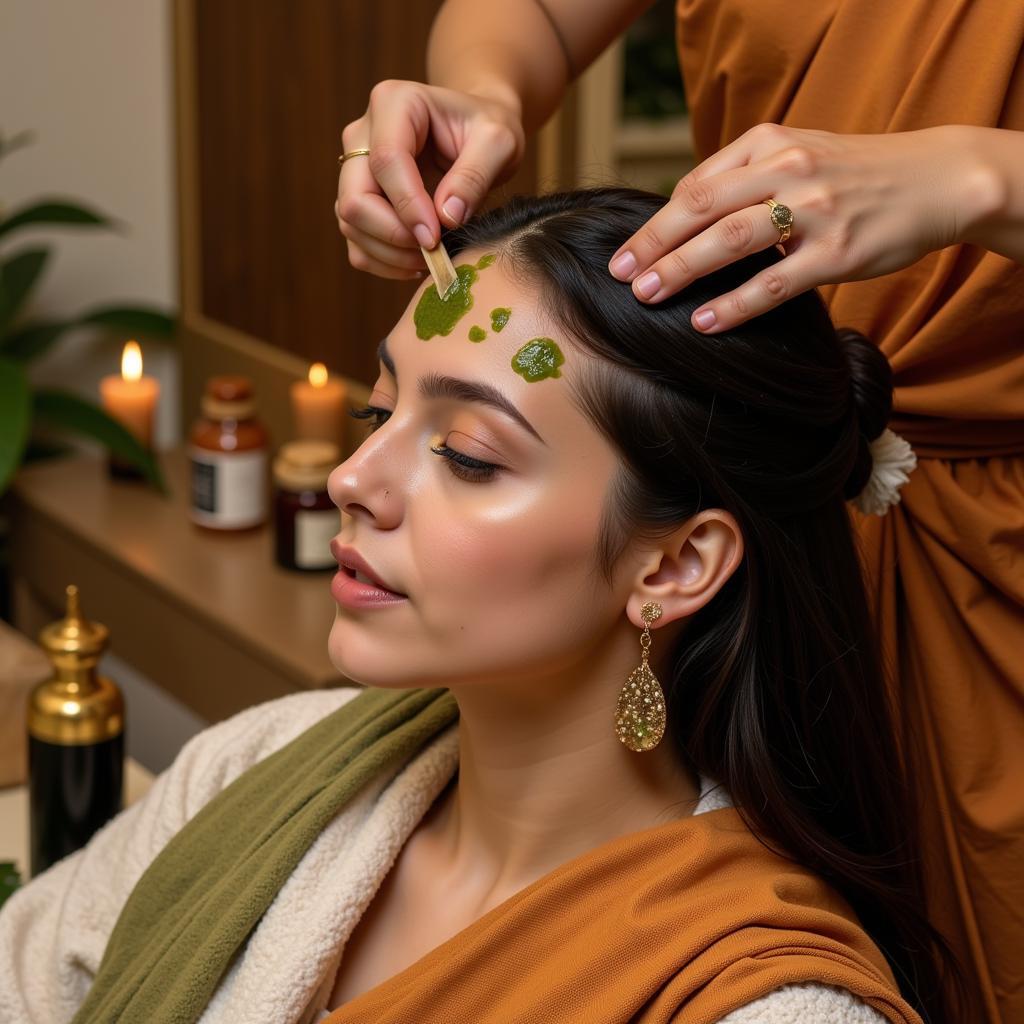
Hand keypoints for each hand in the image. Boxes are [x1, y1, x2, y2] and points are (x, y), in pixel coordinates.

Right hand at [335, 79, 524, 279]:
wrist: (476, 137)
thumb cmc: (486, 130)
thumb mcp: (498, 142)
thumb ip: (475, 175)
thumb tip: (445, 217)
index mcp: (393, 103)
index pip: (385, 161)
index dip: (408, 206)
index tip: (436, 237)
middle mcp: (362, 134)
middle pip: (355, 198)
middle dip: (393, 235)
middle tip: (434, 251)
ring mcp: (354, 170)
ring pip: (350, 225)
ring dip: (390, 254)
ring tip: (432, 258)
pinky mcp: (358, 201)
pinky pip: (357, 244)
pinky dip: (384, 263)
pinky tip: (417, 262)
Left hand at [607, 123, 994, 332]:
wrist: (935, 180)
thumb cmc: (853, 173)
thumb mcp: (796, 154)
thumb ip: (742, 179)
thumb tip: (681, 219)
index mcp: (769, 144)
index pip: (697, 185)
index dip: (655, 222)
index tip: (624, 252)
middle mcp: (787, 169)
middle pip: (702, 208)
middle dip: (654, 244)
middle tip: (619, 274)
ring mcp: (814, 210)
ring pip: (730, 241)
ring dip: (682, 270)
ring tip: (647, 295)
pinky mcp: (837, 252)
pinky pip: (774, 283)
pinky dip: (734, 304)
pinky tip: (703, 321)